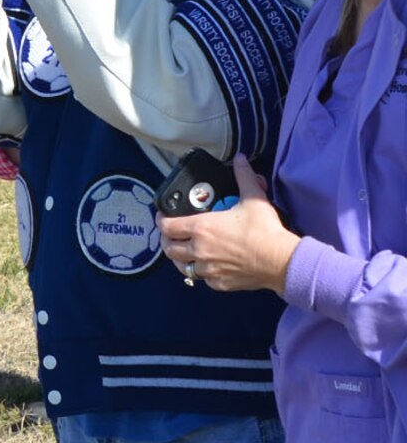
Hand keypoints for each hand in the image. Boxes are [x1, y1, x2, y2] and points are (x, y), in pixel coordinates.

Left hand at [159, 155, 299, 292]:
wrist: (281, 261)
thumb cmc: (265, 230)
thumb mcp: (254, 199)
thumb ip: (243, 177)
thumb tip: (240, 159)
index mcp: (201, 228)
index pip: (167, 226)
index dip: (161, 220)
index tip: (162, 217)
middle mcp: (199, 250)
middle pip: (169, 248)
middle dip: (167, 240)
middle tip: (172, 235)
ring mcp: (207, 269)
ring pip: (182, 266)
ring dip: (180, 258)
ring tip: (184, 251)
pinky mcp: (219, 283)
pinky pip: (201, 279)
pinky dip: (200, 272)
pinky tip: (206, 266)